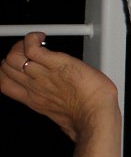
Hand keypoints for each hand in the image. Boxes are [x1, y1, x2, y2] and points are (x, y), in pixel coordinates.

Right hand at [0, 32, 118, 140]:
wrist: (96, 115)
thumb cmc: (88, 118)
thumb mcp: (64, 117)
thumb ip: (58, 107)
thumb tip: (66, 105)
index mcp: (36, 100)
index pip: (6, 84)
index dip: (8, 71)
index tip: (21, 64)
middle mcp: (35, 87)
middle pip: (6, 67)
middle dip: (14, 54)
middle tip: (29, 49)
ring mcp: (43, 75)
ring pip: (13, 57)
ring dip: (21, 45)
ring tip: (36, 43)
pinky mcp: (57, 64)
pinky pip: (32, 47)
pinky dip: (32, 38)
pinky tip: (41, 37)